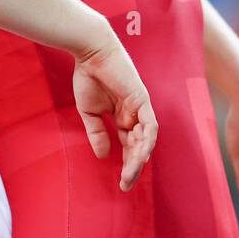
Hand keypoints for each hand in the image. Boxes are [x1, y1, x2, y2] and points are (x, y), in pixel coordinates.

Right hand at [72, 27, 157, 191]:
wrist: (90, 53)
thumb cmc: (89, 77)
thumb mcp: (90, 112)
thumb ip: (97, 133)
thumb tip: (103, 156)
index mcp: (123, 117)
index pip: (129, 145)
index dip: (127, 164)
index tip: (121, 183)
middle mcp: (134, 114)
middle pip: (139, 146)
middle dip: (134, 166)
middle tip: (126, 184)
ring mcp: (140, 107)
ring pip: (146, 139)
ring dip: (139, 158)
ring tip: (130, 174)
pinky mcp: (142, 99)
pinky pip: (150, 124)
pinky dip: (147, 139)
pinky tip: (141, 154)